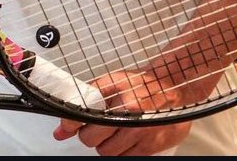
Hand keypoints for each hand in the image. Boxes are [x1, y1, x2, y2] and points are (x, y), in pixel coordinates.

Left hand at [53, 70, 193, 155]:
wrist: (175, 89)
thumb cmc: (142, 84)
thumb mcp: (112, 82)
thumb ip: (85, 101)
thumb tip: (62, 129)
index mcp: (121, 100)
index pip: (85, 120)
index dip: (73, 125)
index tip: (68, 127)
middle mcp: (132, 119)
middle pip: (93, 141)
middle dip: (90, 134)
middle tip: (97, 125)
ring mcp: (142, 135)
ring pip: (107, 153)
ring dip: (106, 144)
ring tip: (113, 130)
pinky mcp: (151, 147)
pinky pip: (124, 158)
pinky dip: (121, 151)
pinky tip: (125, 137)